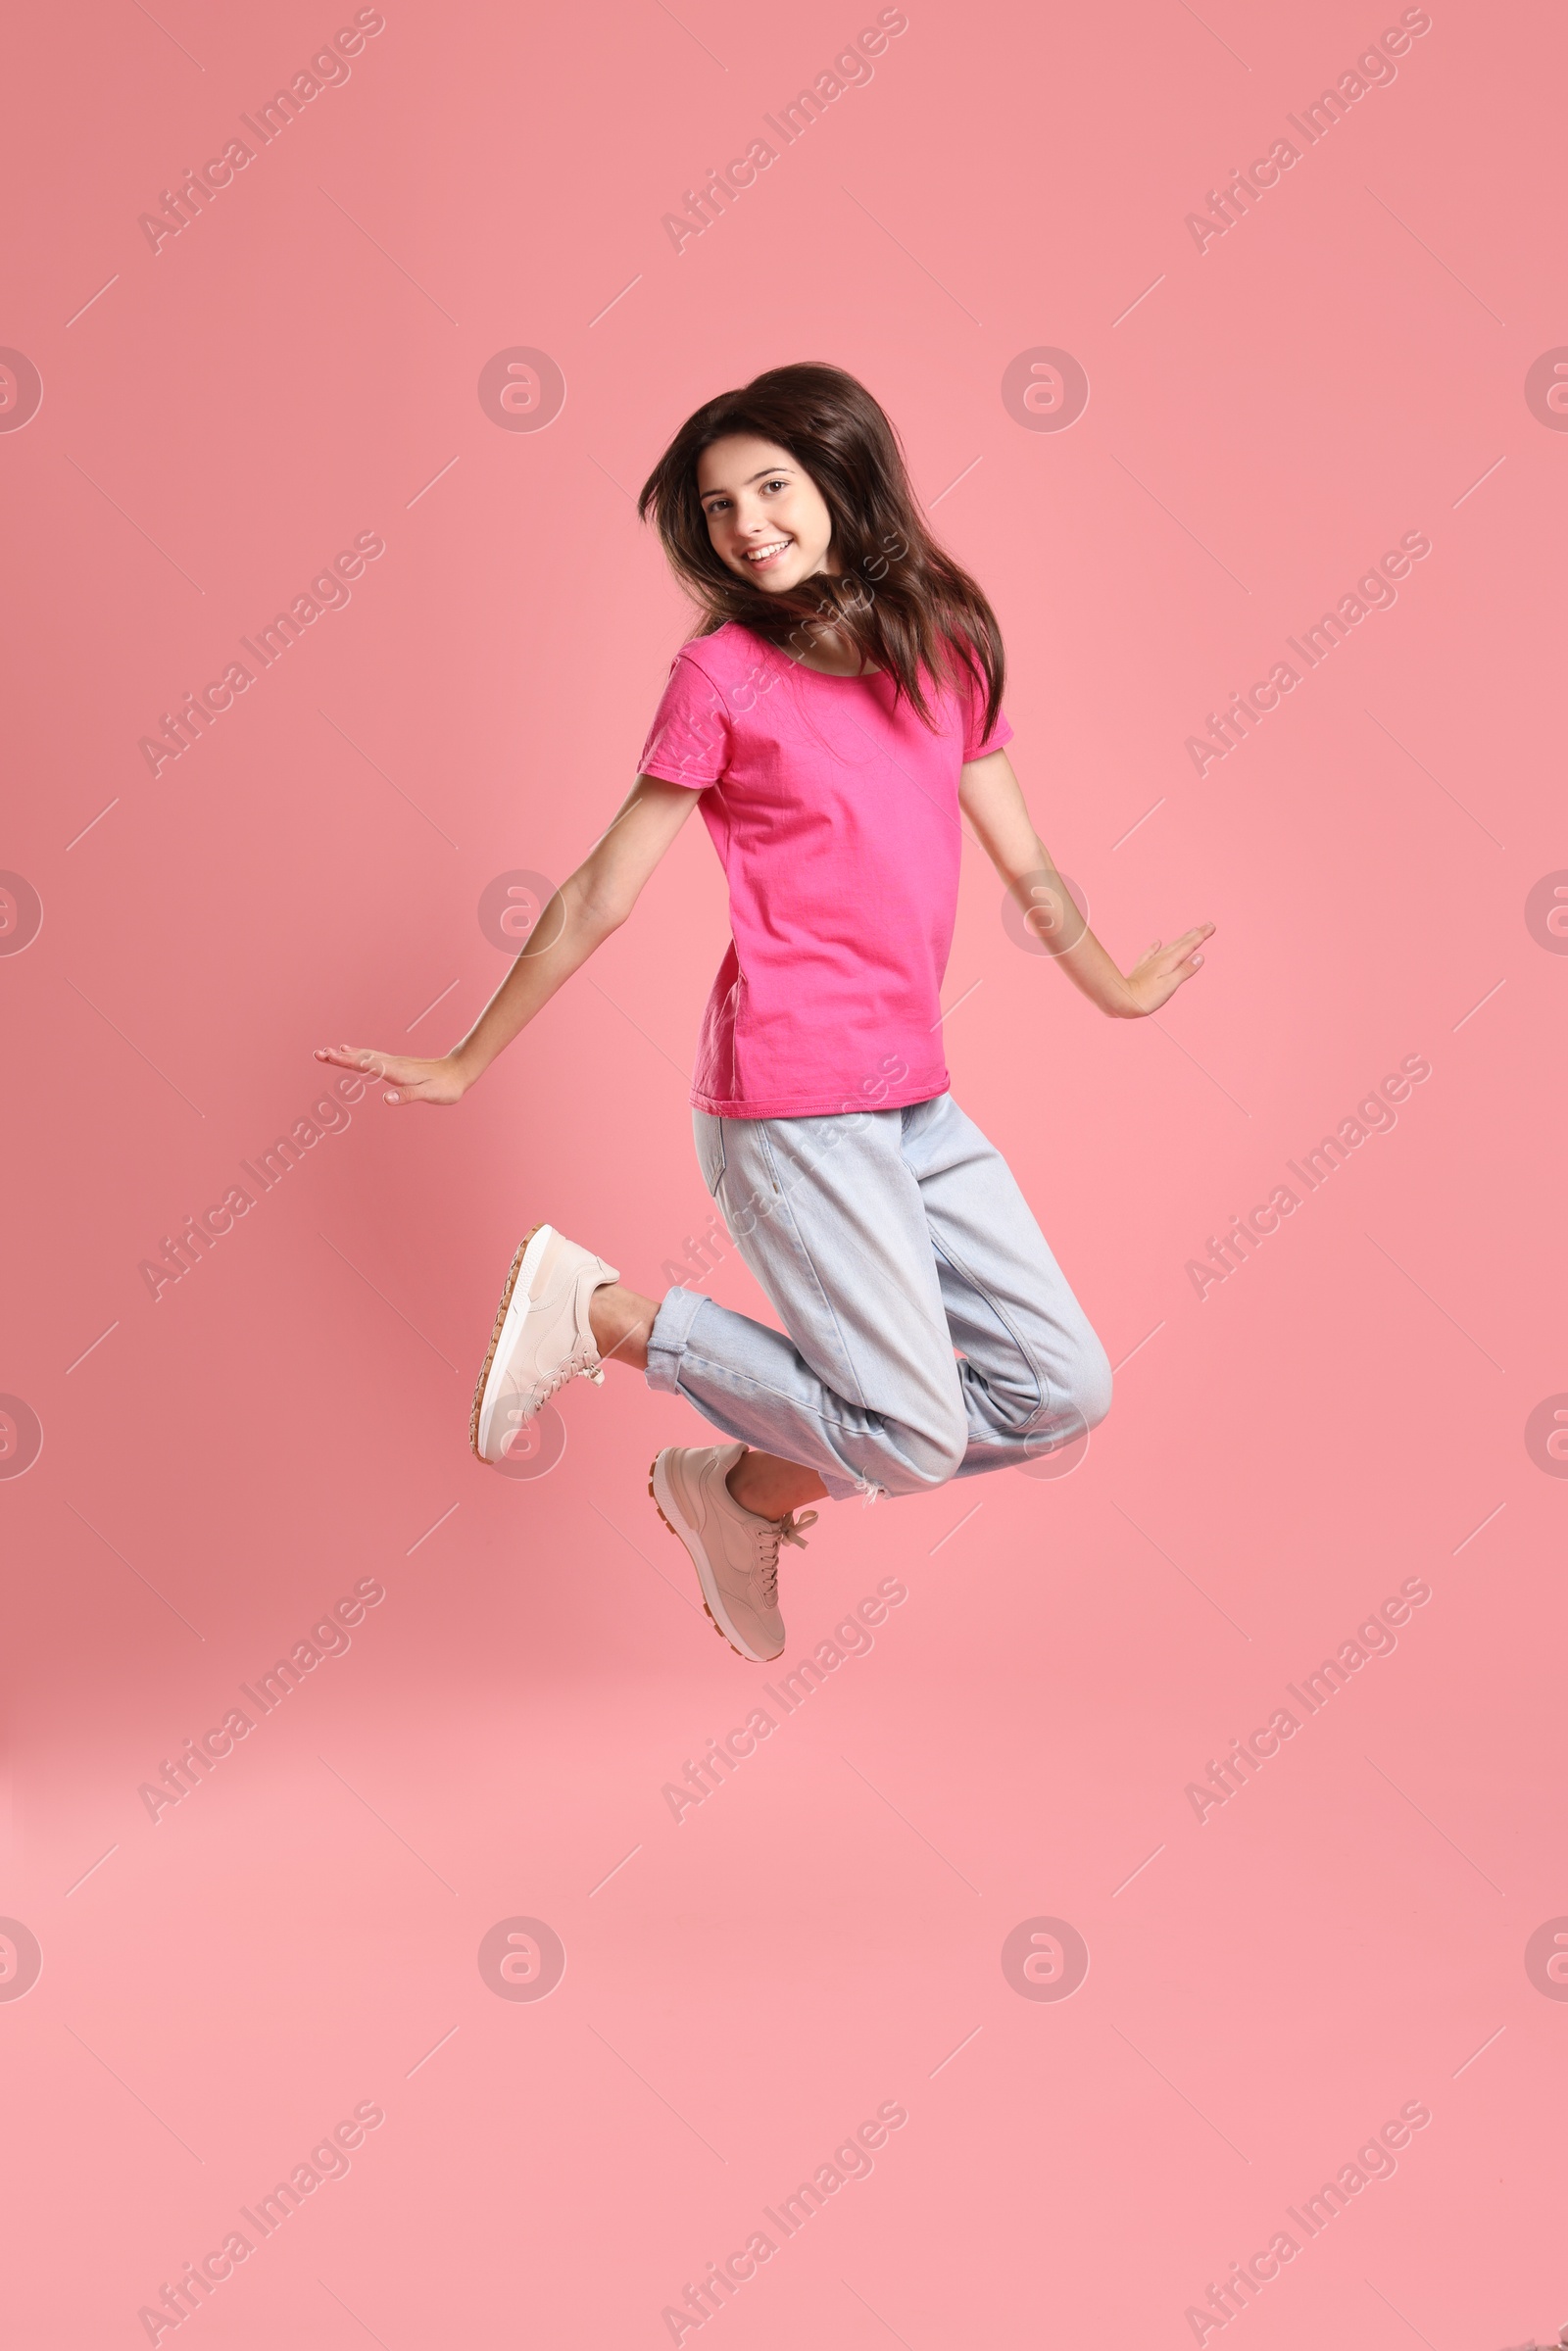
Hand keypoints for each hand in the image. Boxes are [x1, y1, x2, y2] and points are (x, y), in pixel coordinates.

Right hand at [313, 1044, 468, 1105]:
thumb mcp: (430, 1094)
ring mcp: (394, 1063)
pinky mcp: (397, 1064)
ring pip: (365, 1056)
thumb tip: (386, 1099)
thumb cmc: (446, 1086)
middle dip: (339, 1057)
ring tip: (328, 1052)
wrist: (460, 1070)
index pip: (366, 1065)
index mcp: (396, 1071)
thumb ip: (408, 1096)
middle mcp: (393, 1064)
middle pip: (361, 1059)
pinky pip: (372, 1057)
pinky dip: (358, 1054)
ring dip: (346, 1055)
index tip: (328, 1056)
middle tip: (317, 1054)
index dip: (346, 1061)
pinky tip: (352, 1051)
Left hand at [1119, 922, 1214, 1016]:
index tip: (1212, 926)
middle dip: (1195, 934)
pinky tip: (1157, 942)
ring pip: (1169, 947)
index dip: (1201, 936)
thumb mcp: (1170, 985)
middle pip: (1181, 943)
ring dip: (1181, 939)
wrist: (1119, 1000)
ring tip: (1191, 932)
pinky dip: (1156, 947)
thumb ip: (1185, 970)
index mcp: (1169, 962)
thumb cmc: (1146, 997)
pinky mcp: (1141, 970)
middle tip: (1207, 925)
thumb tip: (1200, 956)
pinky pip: (1150, 953)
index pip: (1189, 946)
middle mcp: (1160, 959)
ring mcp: (1150, 964)